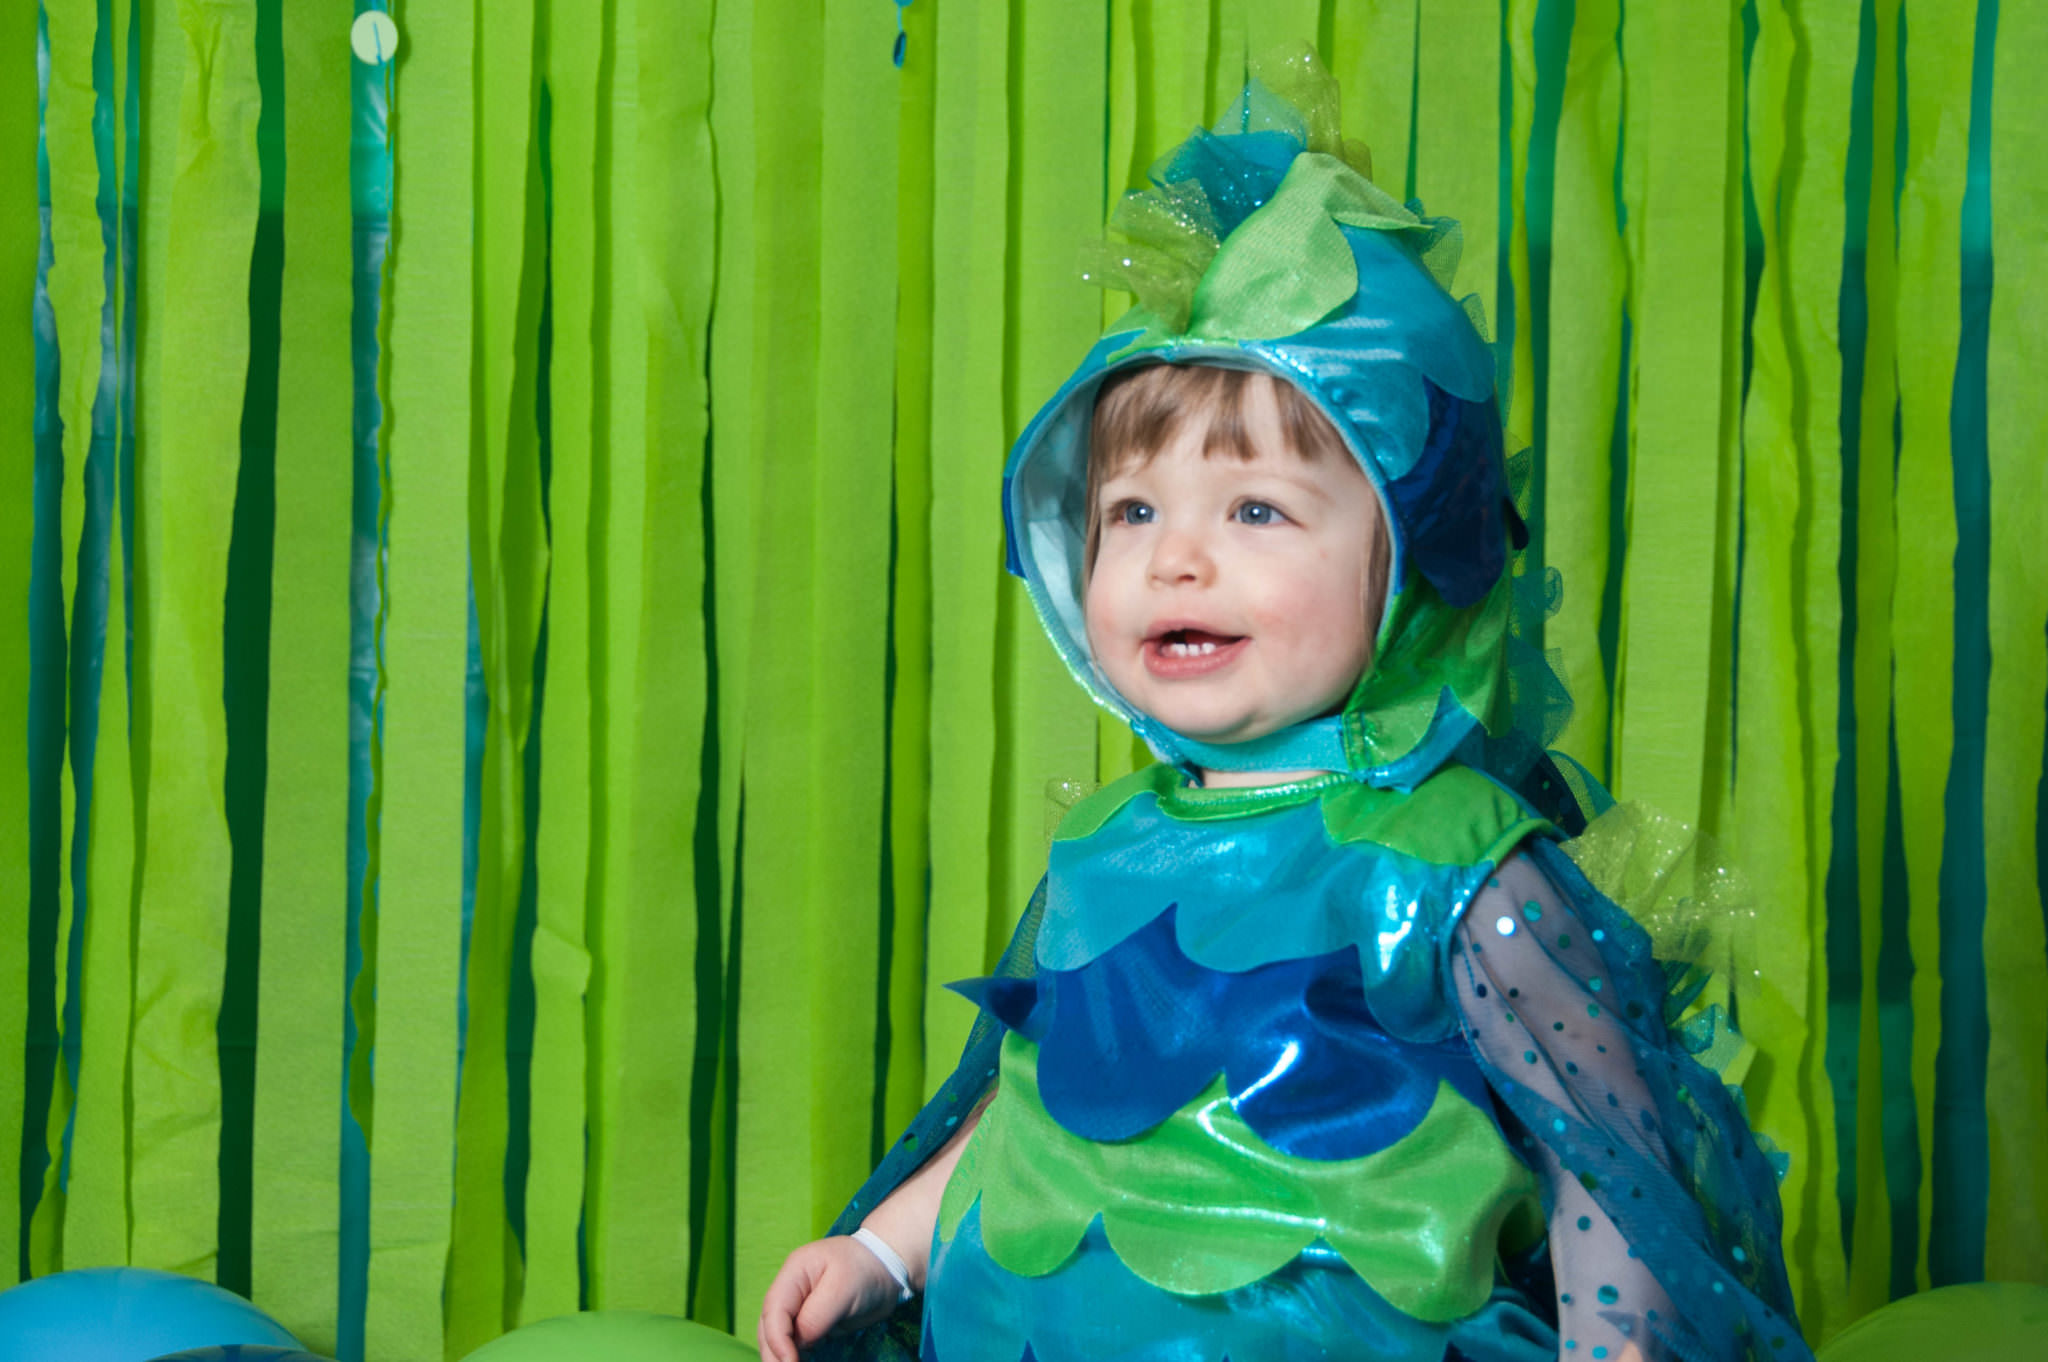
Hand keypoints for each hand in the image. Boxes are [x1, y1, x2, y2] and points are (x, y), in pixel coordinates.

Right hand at [757, 1234, 904, 1361]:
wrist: (886, 1270)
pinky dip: (794, 1357)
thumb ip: (817, 1315)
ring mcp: (798, 1307)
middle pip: (770, 1326)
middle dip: (774, 1353)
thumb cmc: (866, 1271)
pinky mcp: (809, 1322)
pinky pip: (795, 1342)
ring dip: (781, 1356)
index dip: (777, 1339)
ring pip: (778, 1336)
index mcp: (794, 1273)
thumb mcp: (843, 1289)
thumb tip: (799, 1342)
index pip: (774, 1310)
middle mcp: (790, 1290)